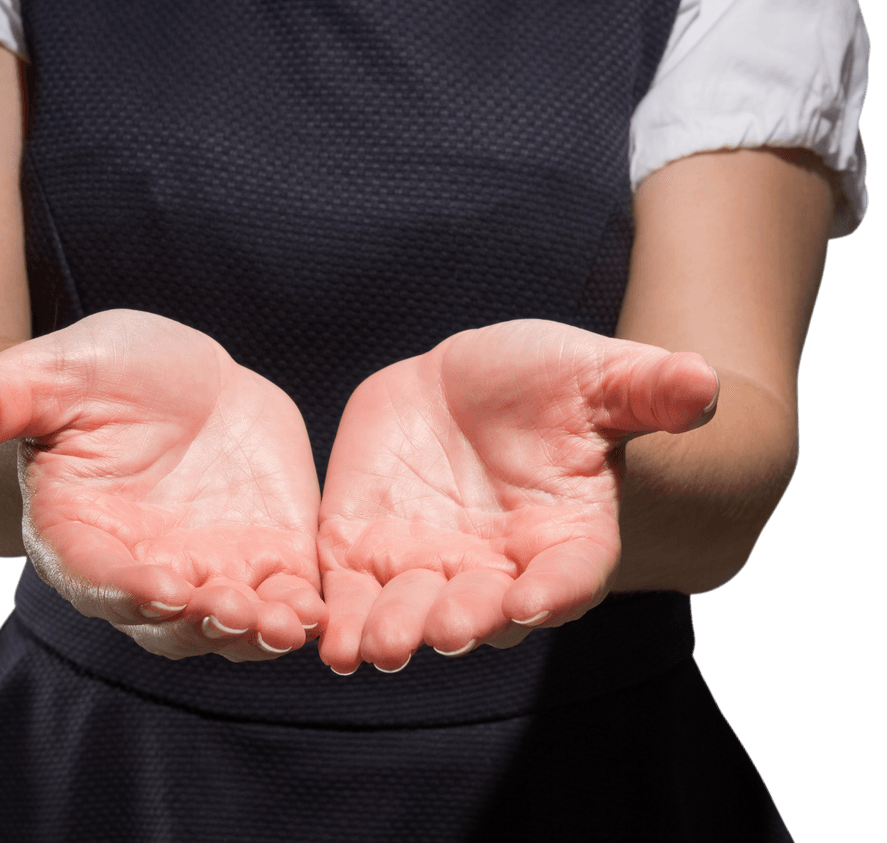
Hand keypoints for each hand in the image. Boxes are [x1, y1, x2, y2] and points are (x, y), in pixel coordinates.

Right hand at [0, 309, 325, 660]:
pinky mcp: (266, 558)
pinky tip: (330, 607)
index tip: (160, 584)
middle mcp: (143, 569)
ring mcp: (209, 570)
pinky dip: (305, 608)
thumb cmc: (103, 376)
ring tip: (292, 621)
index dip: (124, 587)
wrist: (181, 379)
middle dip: (202, 623)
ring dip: (259, 631)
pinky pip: (285, 596)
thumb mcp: (54, 371)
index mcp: (79, 534)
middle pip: (168, 620)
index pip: (94, 576)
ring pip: (230, 623)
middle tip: (238, 611)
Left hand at [316, 320, 717, 673]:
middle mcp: (499, 569)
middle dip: (464, 620)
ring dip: (393, 632)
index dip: (556, 588)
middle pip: (484, 609)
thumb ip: (648, 390)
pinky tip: (321, 638)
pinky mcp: (367, 549)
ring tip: (373, 648)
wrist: (474, 386)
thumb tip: (704, 383)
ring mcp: (430, 565)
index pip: (569, 574)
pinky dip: (338, 617)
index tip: (537, 599)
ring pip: (411, 611)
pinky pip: (351, 591)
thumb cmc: (552, 386)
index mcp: (566, 536)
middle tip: (446, 631)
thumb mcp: (600, 377)